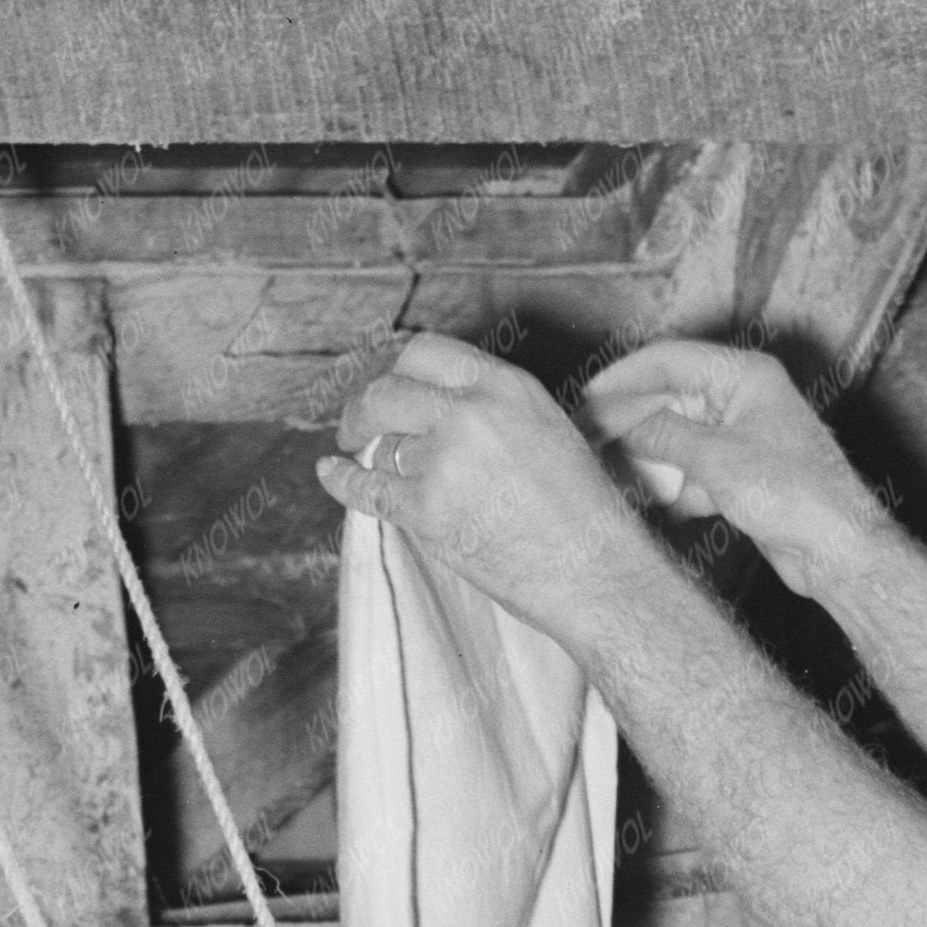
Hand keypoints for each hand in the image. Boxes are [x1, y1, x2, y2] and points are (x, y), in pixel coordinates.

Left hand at [317, 337, 642, 640]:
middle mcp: (471, 412)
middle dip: (365, 406)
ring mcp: (444, 459)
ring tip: (374, 465)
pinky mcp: (427, 510)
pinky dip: (342, 480)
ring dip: (376, 456)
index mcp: (505, 385)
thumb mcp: (548, 429)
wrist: (596, 574)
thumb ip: (495, 408)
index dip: (397, 370)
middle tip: (357, 424)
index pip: (425, 352)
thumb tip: (439, 407)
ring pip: (383, 443)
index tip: (389, 386)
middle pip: (388, 389)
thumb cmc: (584, 513)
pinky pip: (367, 487)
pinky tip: (330, 471)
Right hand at [579, 337, 881, 600]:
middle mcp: (742, 398)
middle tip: (587, 442)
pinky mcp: (742, 476)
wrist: (839, 551)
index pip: (669, 359)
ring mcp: (742, 438)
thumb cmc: (796, 495)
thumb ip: (663, 437)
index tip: (586, 398)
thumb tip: (618, 423)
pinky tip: (648, 504)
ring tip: (608, 475)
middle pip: (670, 399)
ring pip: (678, 438)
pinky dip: (671, 486)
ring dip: (647, 458)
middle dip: (630, 423)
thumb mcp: (718, 460)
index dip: (622, 378)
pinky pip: (693, 471)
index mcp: (744, 374)